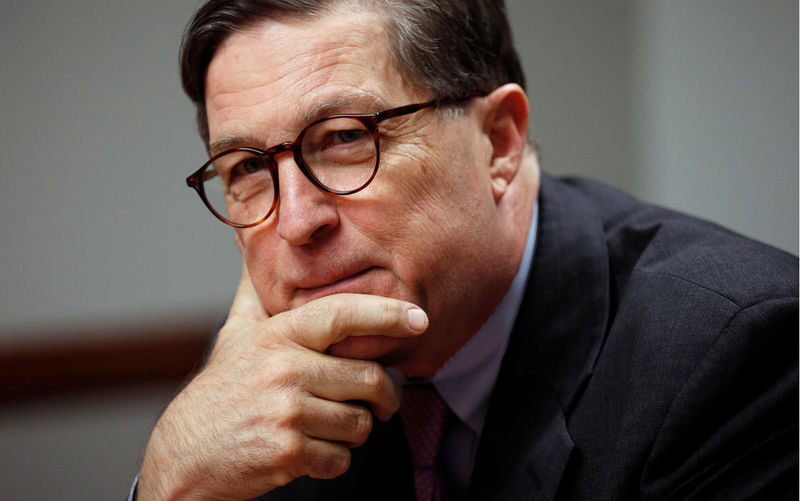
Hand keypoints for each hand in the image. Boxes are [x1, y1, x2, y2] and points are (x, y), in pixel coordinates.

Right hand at [137, 263, 426, 499]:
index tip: (419, 318)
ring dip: (353, 433)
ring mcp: (286, 411)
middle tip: (382, 403)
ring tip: (326, 427)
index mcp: (278, 336)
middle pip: (369, 378)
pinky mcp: (287, 452)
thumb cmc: (220, 392)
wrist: (184, 455)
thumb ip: (254, 293)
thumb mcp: (234, 334)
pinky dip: (333, 461)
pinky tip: (308, 451)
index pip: (342, 314)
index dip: (387, 314)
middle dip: (384, 397)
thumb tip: (253, 246)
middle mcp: (284, 368)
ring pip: (360, 423)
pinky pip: (341, 459)